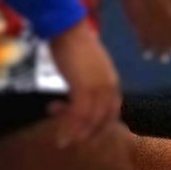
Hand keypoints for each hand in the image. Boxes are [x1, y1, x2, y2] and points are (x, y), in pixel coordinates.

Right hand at [46, 19, 121, 147]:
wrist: (67, 29)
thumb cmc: (73, 45)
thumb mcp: (87, 68)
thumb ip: (89, 82)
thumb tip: (80, 95)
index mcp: (112, 82)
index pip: (112, 112)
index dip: (100, 126)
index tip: (85, 134)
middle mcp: (110, 87)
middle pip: (104, 120)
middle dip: (88, 134)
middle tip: (71, 140)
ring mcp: (98, 87)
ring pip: (90, 120)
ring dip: (75, 133)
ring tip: (60, 140)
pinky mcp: (83, 87)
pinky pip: (78, 114)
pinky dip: (68, 126)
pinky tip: (58, 132)